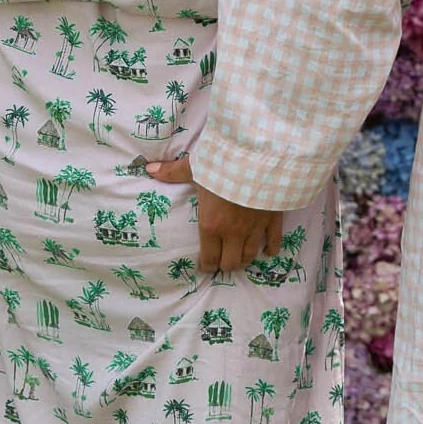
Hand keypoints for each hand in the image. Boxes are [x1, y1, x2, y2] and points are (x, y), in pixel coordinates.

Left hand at [146, 156, 284, 271]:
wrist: (258, 158)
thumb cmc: (224, 164)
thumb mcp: (196, 167)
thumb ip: (173, 172)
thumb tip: (149, 168)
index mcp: (211, 225)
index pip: (208, 259)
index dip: (206, 265)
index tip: (204, 264)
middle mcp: (233, 232)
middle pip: (230, 263)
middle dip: (224, 264)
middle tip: (221, 259)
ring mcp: (254, 228)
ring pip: (249, 256)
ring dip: (244, 259)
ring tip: (239, 256)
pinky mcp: (272, 220)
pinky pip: (273, 242)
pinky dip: (270, 249)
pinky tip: (268, 251)